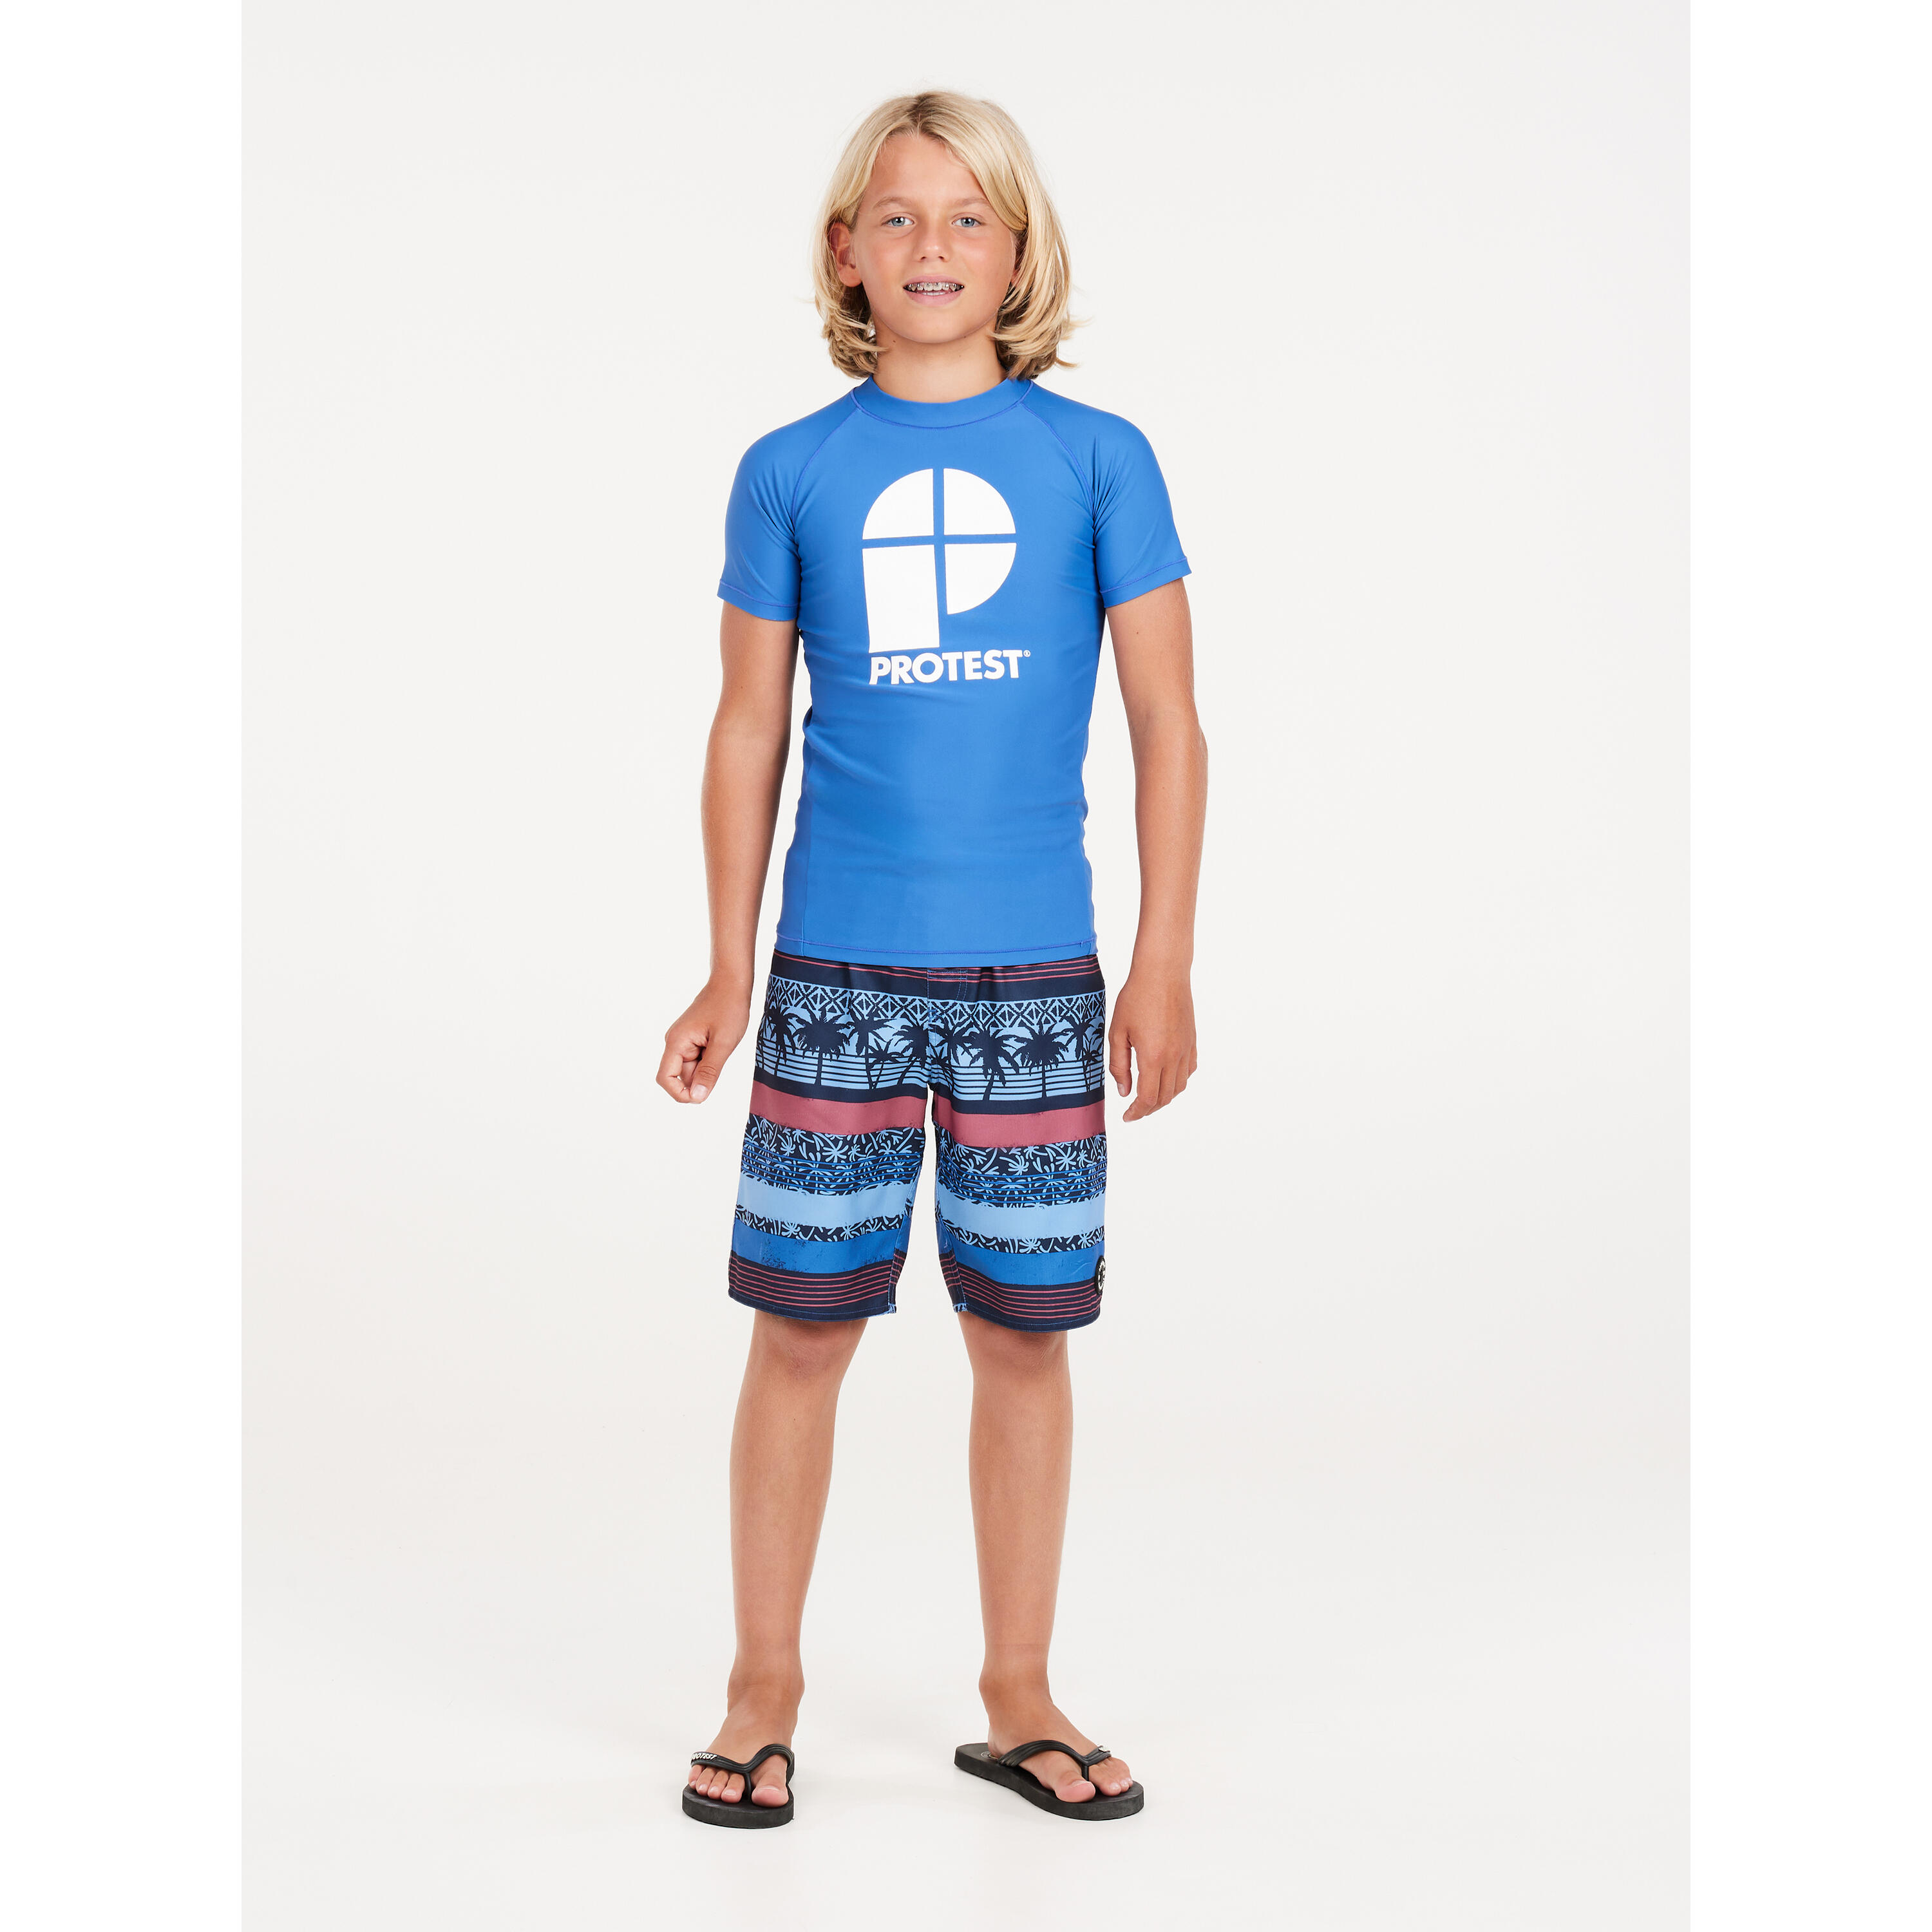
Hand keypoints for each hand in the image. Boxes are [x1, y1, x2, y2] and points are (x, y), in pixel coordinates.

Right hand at [657, 980, 750, 1103]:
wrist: (731, 982)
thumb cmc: (729, 1008)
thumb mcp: (723, 1043)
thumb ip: (709, 1072)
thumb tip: (697, 1098)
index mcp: (676, 1042)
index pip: (665, 1078)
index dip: (680, 1093)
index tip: (702, 1095)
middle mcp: (675, 1042)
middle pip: (681, 1076)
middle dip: (701, 1078)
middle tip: (721, 1060)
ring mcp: (683, 1041)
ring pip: (691, 1068)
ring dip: (707, 1068)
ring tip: (722, 1048)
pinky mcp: (692, 1039)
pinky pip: (697, 1059)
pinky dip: (710, 1060)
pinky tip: (720, 1045)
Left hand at [1107, 969, 1197, 1121]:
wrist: (1163, 973)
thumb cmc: (1136, 997)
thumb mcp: (1117, 1032)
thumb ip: (1119, 1065)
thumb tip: (1123, 1091)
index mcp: (1153, 1057)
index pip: (1148, 1098)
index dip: (1137, 1112)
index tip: (1127, 1117)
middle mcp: (1174, 1057)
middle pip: (1165, 1097)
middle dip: (1149, 1109)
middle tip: (1134, 1110)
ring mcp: (1186, 1049)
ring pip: (1179, 1087)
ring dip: (1164, 1097)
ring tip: (1149, 1097)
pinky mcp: (1192, 1041)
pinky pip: (1189, 1071)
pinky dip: (1178, 1082)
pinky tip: (1166, 1078)